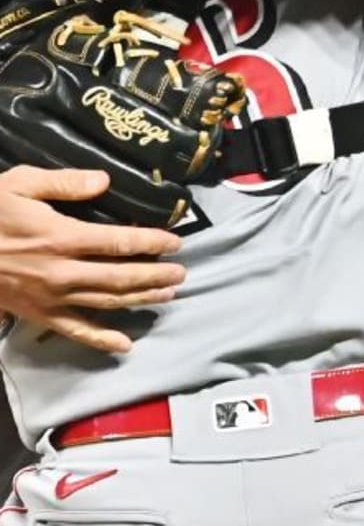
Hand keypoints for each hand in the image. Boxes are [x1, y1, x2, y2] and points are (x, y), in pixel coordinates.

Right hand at [0, 166, 184, 353]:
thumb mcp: (20, 184)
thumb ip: (65, 182)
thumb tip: (104, 180)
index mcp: (61, 237)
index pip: (119, 242)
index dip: (152, 242)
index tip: (176, 242)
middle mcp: (61, 271)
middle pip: (120, 277)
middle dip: (155, 275)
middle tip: (182, 274)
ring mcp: (50, 297)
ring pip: (105, 302)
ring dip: (140, 299)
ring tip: (168, 295)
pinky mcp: (37, 314)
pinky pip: (73, 330)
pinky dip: (100, 340)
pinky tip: (124, 345)